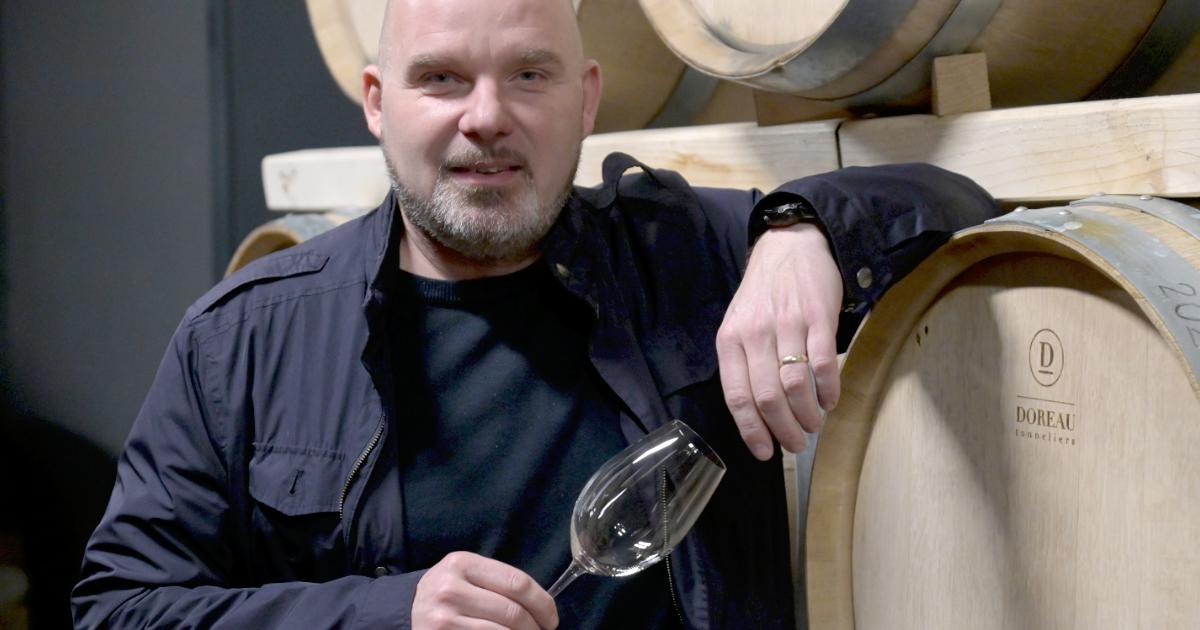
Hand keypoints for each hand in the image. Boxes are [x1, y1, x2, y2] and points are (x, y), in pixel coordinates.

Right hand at [412, 551, 558, 628]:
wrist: (407, 612)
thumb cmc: (449, 593)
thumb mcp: (467, 575)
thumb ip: (500, 583)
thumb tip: (544, 607)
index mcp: (462, 563)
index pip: (518, 583)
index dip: (543, 603)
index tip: (552, 618)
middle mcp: (450, 589)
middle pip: (513, 612)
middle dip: (535, 627)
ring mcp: (443, 619)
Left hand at [716, 223, 842, 460]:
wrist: (790, 246)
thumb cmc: (763, 294)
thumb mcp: (739, 324)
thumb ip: (743, 363)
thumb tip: (756, 415)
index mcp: (730, 340)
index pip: (737, 395)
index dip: (751, 430)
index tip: (764, 452)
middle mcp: (755, 334)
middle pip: (768, 397)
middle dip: (783, 430)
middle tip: (795, 444)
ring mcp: (787, 324)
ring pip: (795, 385)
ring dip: (807, 415)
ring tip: (813, 425)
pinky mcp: (818, 317)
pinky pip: (823, 363)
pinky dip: (828, 390)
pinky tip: (830, 400)